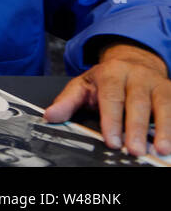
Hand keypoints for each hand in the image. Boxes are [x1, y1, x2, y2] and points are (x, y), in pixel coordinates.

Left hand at [44, 43, 170, 156]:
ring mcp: (157, 83)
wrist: (133, 60)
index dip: (112, 120)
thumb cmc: (107, 79)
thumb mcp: (83, 85)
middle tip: (134, 150)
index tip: (112, 141)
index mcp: (112, 73)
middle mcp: (136, 76)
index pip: (111, 97)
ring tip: (160, 148)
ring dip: (163, 128)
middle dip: (135, 128)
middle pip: (137, 103)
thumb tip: (50, 116)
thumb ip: (67, 101)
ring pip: (163, 105)